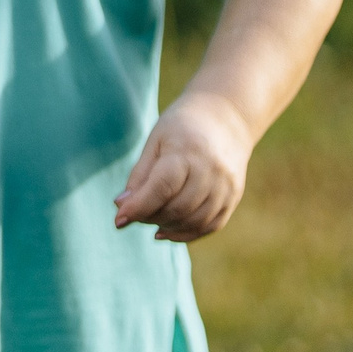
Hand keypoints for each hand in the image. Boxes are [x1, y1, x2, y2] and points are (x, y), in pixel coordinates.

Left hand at [115, 90, 256, 241]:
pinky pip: (212, 225)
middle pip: (178, 207)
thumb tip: (121, 206)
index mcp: (187, 152)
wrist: (225, 118)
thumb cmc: (181, 128)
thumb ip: (140, 175)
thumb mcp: (155, 142)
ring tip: (149, 220)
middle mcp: (211, 171)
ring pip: (195, 221)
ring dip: (168, 227)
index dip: (139, 207)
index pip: (161, 187)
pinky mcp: (234, 196)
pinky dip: (188, 233)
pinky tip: (167, 231)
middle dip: (150, 217)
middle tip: (132, 214)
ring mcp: (227, 186)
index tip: (118, 220)